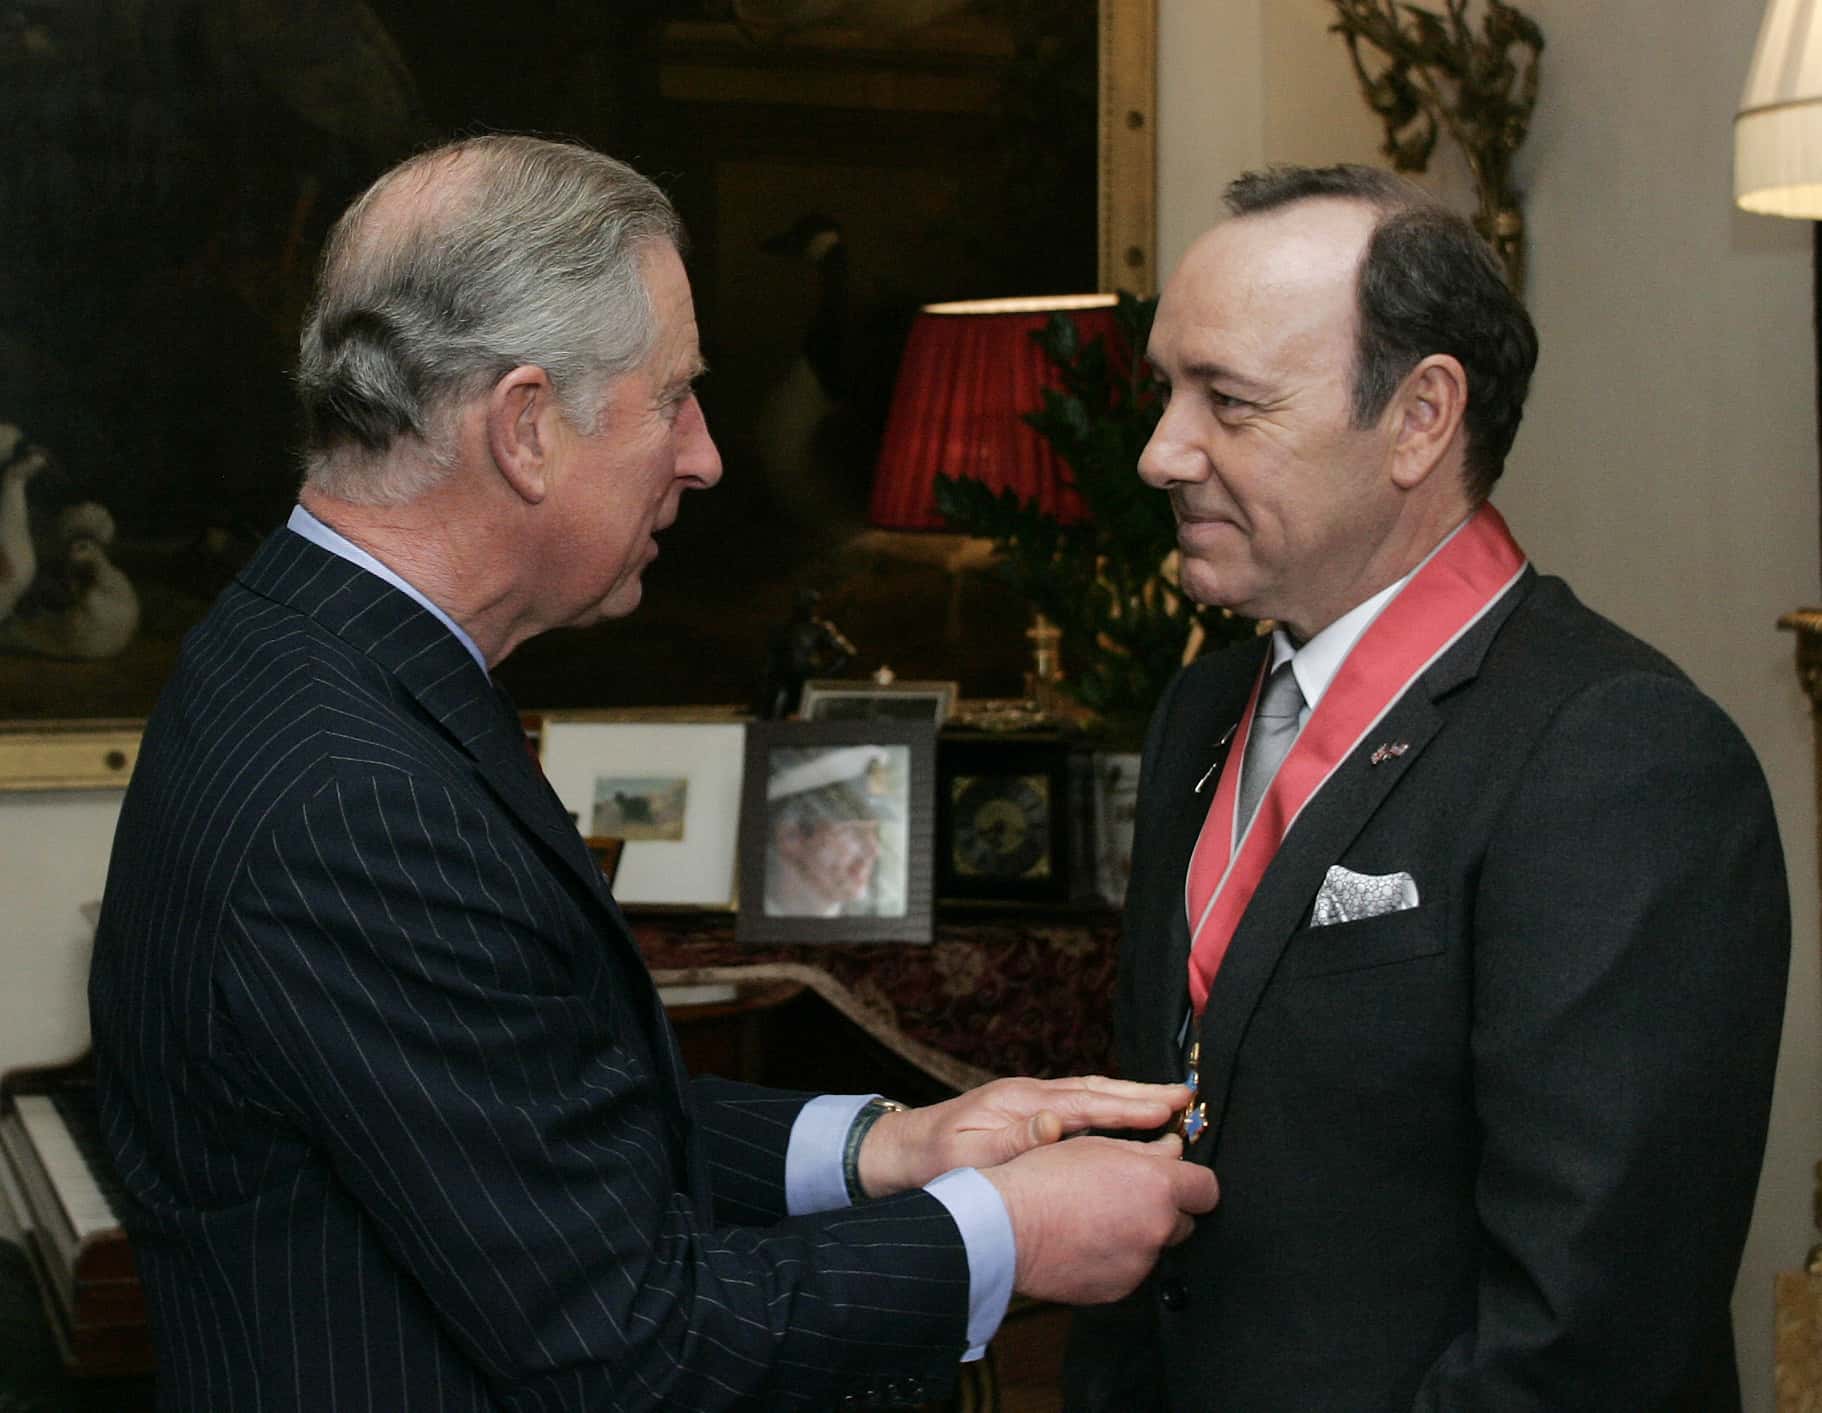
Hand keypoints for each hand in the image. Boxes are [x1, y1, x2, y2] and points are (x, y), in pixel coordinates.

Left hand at [857, 1075, 1191, 1197]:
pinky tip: (1128, 1121)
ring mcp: (1030, 1104)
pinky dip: (1108, 1109)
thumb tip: (1056, 1124)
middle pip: (1097, 1090)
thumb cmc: (933, 1162)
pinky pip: (1079, 1109)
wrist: (900, 1155)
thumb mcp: (968, 1155)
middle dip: (1143, 1094)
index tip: (1169, 1107)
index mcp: (1022, 1103)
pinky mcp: (1027, 1117)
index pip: (1087, 1102)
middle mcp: (1031, 1096)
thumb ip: (1014, 1140)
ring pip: (1091, 1096)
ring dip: (1130, 1098)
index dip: (1130, 1106)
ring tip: (1170, 1103)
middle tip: (1186, 1097)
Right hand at [983, 1132, 1218, 1304]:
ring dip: (1137, 1234)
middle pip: (1184, 1221)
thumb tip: (1173, 1150)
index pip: (1207, 1188)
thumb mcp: (1095, 1145)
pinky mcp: (1119, 1289)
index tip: (1177, 1180)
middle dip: (1163, 1209)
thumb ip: (1145, 1150)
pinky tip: (1086, 1242)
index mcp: (1157, 1187)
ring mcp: (1140, 1264)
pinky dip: (1116, 1258)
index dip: (1191, 1182)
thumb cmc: (1043, 1179)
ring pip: (1154, 1246)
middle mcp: (1157, 1228)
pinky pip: (1130, 1270)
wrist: (1005, 1228)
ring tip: (1095, 1219)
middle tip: (1125, 1196)